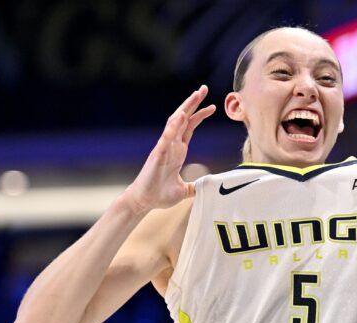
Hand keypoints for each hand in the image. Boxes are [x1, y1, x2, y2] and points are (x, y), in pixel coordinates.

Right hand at [123, 85, 215, 212]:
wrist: (144, 201)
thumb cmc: (160, 194)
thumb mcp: (184, 190)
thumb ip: (195, 186)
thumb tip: (206, 187)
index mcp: (178, 150)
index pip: (190, 127)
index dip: (200, 115)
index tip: (212, 106)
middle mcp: (171, 145)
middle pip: (183, 119)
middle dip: (193, 103)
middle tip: (203, 88)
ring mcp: (164, 148)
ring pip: (175, 123)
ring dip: (185, 108)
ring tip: (195, 95)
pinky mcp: (158, 155)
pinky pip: (166, 138)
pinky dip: (173, 126)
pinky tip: (181, 115)